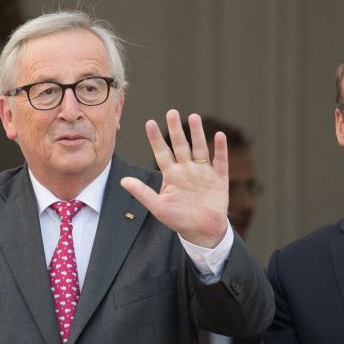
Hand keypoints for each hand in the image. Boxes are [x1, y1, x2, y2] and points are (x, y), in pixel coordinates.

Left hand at [121, 110, 229, 246]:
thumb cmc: (178, 219)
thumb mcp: (158, 207)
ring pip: (199, 148)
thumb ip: (142, 193)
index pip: (161, 152)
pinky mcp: (219, 178)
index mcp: (171, 174)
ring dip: (197, 134)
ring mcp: (203, 172)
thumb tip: (123, 181)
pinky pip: (220, 161)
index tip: (150, 123)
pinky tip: (218, 135)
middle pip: (180, 145)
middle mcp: (186, 169)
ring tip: (193, 117)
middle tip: (172, 112)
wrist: (202, 231)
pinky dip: (220, 149)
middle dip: (176, 129)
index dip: (156, 139)